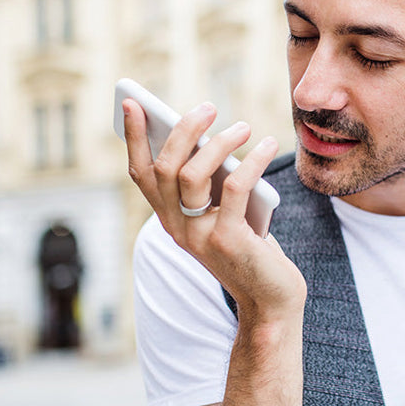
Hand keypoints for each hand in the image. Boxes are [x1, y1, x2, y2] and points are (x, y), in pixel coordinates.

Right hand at [123, 99, 305, 315]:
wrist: (271, 302)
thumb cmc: (251, 251)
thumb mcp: (224, 215)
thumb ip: (212, 186)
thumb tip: (212, 138)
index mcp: (170, 219)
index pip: (141, 174)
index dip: (134, 138)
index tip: (133, 103)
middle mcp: (177, 228)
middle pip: (164, 167)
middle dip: (182, 130)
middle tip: (207, 108)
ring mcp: (200, 237)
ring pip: (192, 174)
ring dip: (219, 142)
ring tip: (243, 127)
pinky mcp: (229, 241)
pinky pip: (234, 187)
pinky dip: (251, 161)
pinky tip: (265, 145)